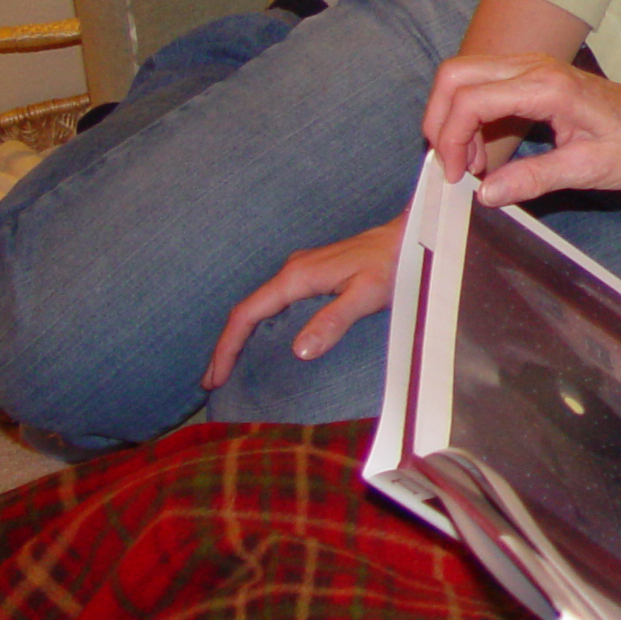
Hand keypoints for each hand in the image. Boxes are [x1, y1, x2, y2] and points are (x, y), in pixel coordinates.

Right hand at [204, 217, 404, 388]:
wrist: (409, 238)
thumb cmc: (392, 265)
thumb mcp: (366, 295)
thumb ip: (334, 320)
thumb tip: (298, 351)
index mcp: (296, 277)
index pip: (246, 314)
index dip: (226, 346)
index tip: (215, 376)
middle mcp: (292, 272)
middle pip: (245, 312)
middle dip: (225, 346)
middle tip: (211, 382)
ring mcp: (300, 272)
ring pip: (258, 307)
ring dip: (239, 337)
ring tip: (228, 368)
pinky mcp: (312, 276)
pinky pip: (273, 304)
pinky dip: (258, 326)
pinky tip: (261, 342)